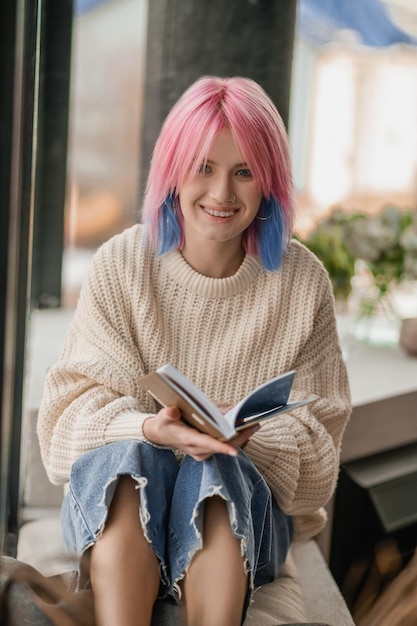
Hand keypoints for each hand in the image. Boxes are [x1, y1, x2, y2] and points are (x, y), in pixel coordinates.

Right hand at [143, 407, 259, 461]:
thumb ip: (169, 413)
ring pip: (226, 446)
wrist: (162, 435)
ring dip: (240, 436)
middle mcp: (197, 449)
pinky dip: (234, 437)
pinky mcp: (207, 451)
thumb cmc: (165, 423)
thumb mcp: (163, 416)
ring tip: (253, 424)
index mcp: (187, 439)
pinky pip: (224, 445)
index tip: (234, 451)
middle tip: (255, 424)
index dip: (220, 447)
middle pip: (222, 445)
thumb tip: (175, 411)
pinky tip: (244, 427)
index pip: (206, 444)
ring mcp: (203, 452)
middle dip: (239, 436)